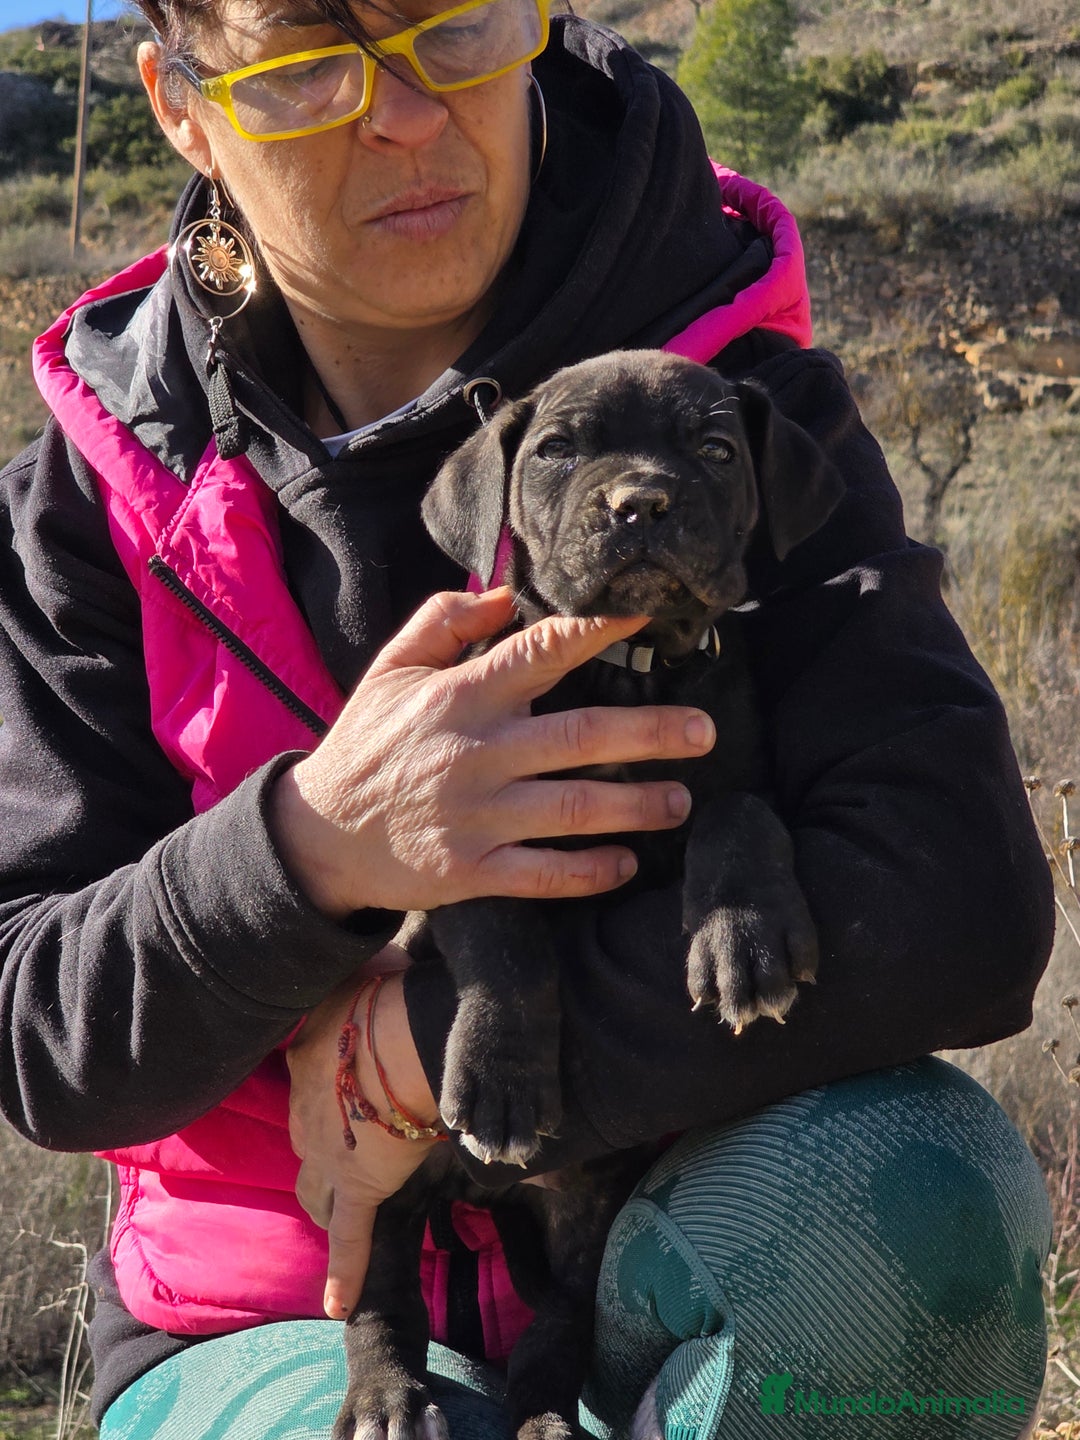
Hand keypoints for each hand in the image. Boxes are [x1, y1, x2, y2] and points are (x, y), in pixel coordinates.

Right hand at [270, 587, 715, 917]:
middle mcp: (475, 753)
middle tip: (704, 731)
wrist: (318, 836)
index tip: (648, 618)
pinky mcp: (472, 870)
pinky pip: (544, 874)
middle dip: (651, 733)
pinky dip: (590, 871)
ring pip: (574, 808)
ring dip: (637, 806)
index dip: (598, 631)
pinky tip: (627, 864)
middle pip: (580, 736)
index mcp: (459, 695)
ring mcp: (476, 817)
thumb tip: (509, 595)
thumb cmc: (367, 742)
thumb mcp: (391, 667)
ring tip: (682, 801)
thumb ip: (446, 620)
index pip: (541, 652)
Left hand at [287, 958, 438, 1318]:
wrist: (409, 1036)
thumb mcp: (369, 968)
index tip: (342, 1078)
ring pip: (314, 1186)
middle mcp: (306, 1107)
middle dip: (319, 1139)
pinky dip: (344, 1273)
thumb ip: (366, 968)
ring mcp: (328, 1150)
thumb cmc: (397, 995)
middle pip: (304, 1134)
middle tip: (343, 1137)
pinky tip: (336, 1304)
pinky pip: (350, 1239)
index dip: (324, 1079)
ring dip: (322, 1195)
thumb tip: (381, 954)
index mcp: (308, 1053)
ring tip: (332, 1206)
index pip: (307, 1073)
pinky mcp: (360, 1186)